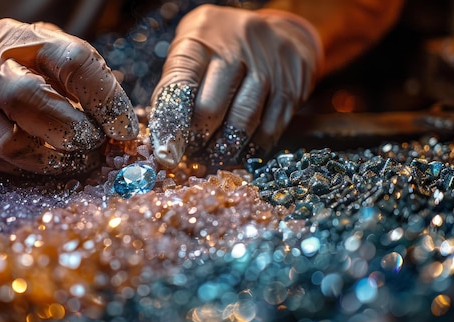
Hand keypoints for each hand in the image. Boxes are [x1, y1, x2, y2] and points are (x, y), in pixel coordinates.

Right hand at [0, 17, 137, 174]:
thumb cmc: (8, 61)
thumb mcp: (44, 52)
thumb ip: (81, 81)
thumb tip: (122, 124)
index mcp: (29, 43)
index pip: (73, 63)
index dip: (105, 99)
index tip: (124, 129)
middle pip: (32, 99)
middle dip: (73, 130)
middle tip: (97, 145)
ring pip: (11, 141)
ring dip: (55, 159)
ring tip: (80, 161)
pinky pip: (0, 162)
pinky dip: (33, 169)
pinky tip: (53, 166)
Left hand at [149, 5, 322, 168]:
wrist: (281, 32)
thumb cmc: (223, 45)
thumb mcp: (192, 47)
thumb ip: (175, 83)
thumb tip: (163, 132)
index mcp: (202, 36)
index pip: (180, 84)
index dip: (171, 123)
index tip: (165, 149)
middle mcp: (237, 48)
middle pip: (211, 107)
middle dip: (196, 139)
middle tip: (189, 152)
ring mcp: (268, 68)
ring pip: (242, 122)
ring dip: (222, 149)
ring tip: (211, 157)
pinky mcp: (290, 89)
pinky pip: (270, 129)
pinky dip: (251, 149)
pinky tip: (239, 153)